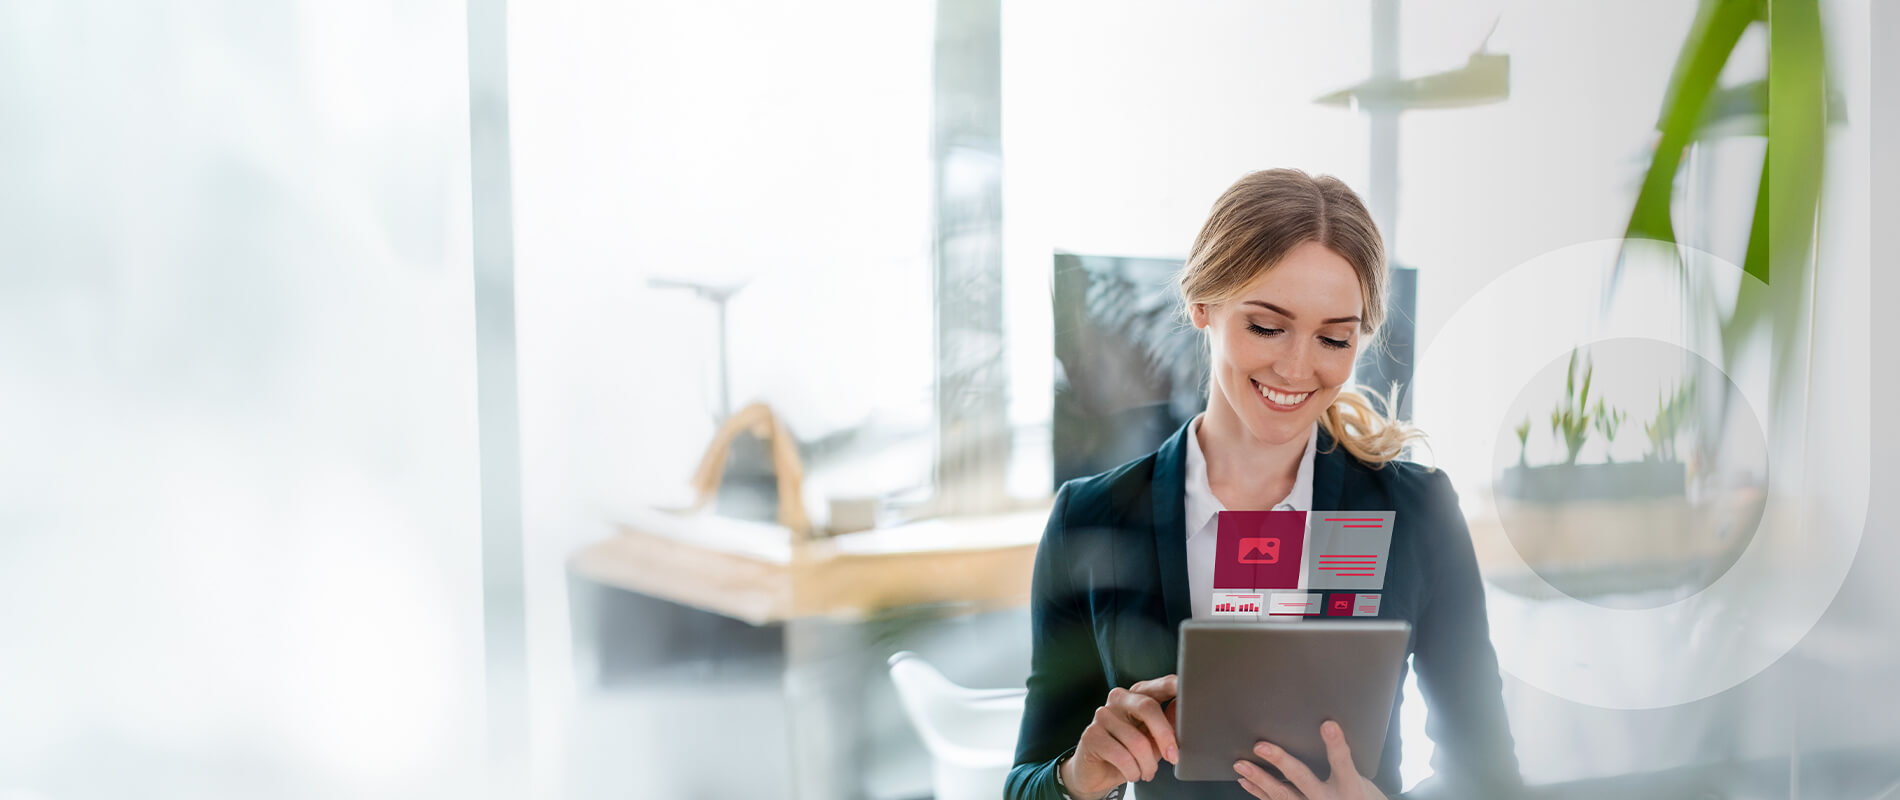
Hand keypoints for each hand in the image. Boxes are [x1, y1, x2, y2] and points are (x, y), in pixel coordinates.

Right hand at [1061, 674, 1180, 798]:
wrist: (1097, 773)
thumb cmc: (1129, 753)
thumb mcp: (1154, 740)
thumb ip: (1169, 725)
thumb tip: (1184, 712)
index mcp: (1138, 695)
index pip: (1161, 685)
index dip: (1177, 687)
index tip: (1191, 693)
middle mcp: (1119, 699)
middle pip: (1148, 707)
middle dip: (1165, 736)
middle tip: (1173, 757)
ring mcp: (1103, 714)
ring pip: (1137, 740)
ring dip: (1147, 764)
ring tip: (1147, 771)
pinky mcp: (1091, 734)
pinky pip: (1121, 755)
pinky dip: (1132, 771)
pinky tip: (1132, 773)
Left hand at [1232, 720, 1388, 799]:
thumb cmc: (1356, 795)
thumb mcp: (1357, 777)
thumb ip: (1340, 759)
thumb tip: (1325, 726)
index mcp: (1350, 786)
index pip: (1342, 762)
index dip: (1336, 744)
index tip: (1328, 724)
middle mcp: (1329, 799)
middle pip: (1303, 779)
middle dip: (1280, 762)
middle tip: (1261, 746)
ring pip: (1283, 794)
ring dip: (1260, 778)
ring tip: (1242, 764)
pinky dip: (1258, 792)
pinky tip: (1245, 781)